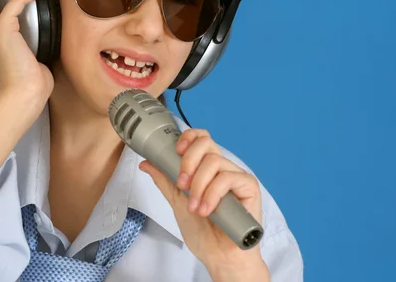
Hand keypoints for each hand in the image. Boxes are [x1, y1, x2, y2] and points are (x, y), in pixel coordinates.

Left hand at [139, 129, 270, 280]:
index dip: (189, 138)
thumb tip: (147, 163)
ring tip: (195, 208)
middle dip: (189, 162)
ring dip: (199, 186)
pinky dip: (212, 194)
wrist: (219, 256)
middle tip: (182, 185)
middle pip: (207, 144)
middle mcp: (223, 168)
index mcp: (207, 168)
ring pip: (215, 161)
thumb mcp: (177, 202)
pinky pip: (228, 178)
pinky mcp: (249, 186)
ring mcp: (237, 176)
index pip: (202, 139)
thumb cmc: (203, 232)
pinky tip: (207, 210)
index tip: (177, 150)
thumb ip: (164, 180)